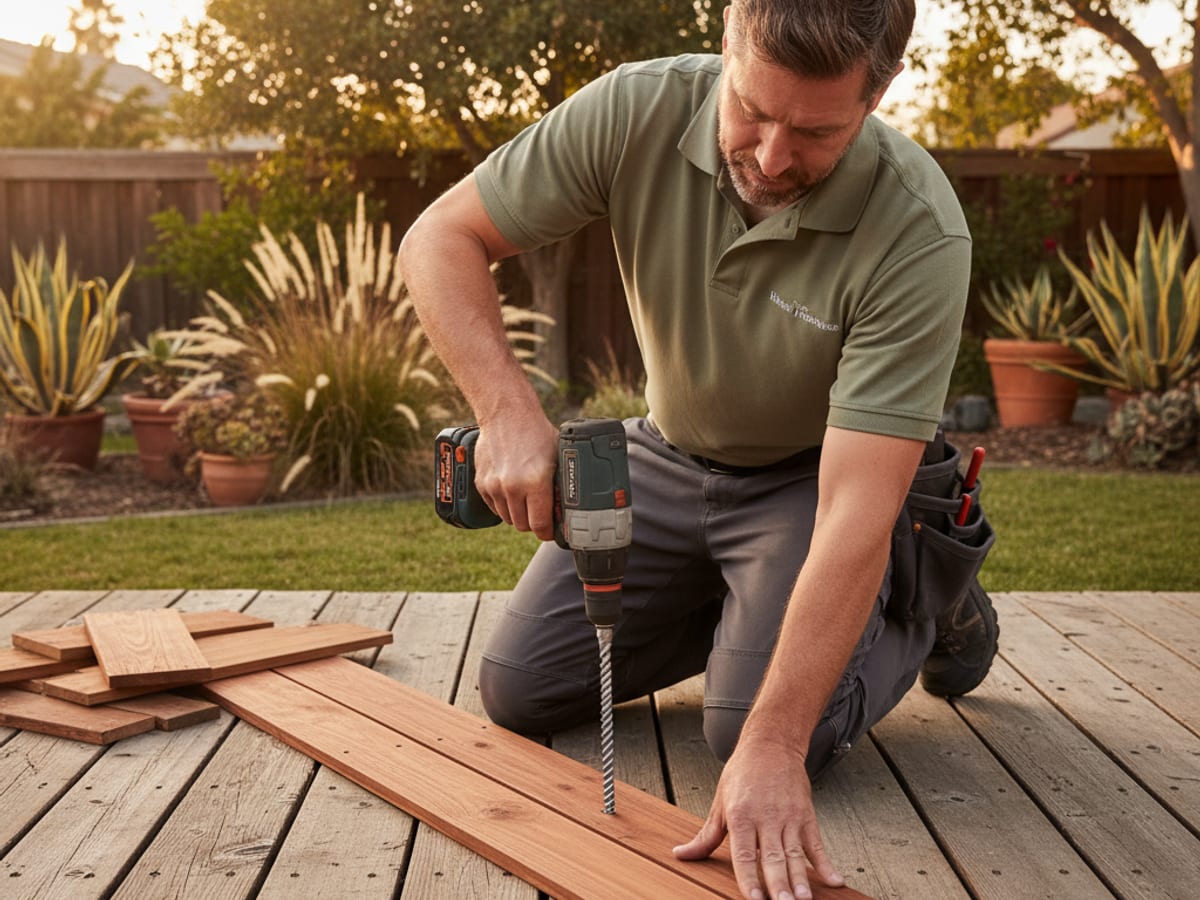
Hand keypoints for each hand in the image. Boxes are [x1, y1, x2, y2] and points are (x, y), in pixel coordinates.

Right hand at [474, 411, 558, 539]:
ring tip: (526, 498)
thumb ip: (561, 485)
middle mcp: (512, 487)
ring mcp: (494, 486)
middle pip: (523, 526)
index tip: (551, 531)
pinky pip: (494, 507)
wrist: (507, 414)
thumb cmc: (536, 433)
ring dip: (518, 514)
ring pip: (508, 518)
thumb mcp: (558, 457)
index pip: (540, 525)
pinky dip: (504, 504)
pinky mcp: (481, 483)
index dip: (548, 532)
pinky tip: (512, 490)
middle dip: (533, 522)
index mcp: (535, 482)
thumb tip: (567, 508)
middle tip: (540, 512)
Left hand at [673, 737, 843, 899]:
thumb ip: (705, 835)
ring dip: (800, 879)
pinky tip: (834, 880)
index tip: (753, 899)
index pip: (744, 854)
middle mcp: (766, 817)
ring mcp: (789, 817)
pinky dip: (826, 863)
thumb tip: (682, 854)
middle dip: (778, 884)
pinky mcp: (806, 815)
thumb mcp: (719, 802)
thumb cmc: (742, 772)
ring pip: (795, 854)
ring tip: (803, 899)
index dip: (748, 879)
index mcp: (741, 816)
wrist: (770, 745)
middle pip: (772, 857)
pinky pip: (816, 843)